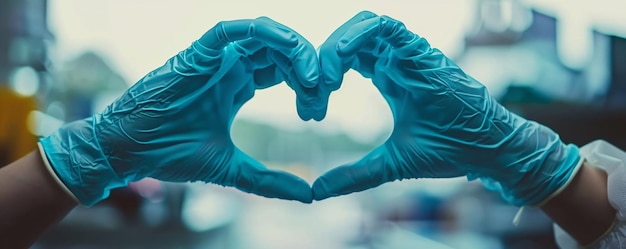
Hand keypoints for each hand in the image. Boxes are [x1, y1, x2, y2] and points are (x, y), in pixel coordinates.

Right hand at [40, 17, 319, 205]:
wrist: (129, 152)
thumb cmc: (171, 156)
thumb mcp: (231, 168)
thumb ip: (268, 179)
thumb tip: (308, 195)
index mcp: (237, 87)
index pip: (283, 73)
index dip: (306, 85)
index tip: (316, 111)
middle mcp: (229, 68)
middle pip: (280, 52)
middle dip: (307, 68)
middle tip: (321, 93)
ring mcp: (214, 59)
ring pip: (263, 36)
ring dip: (293, 49)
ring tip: (310, 76)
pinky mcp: (197, 53)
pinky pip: (231, 30)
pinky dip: (262, 32)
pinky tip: (287, 48)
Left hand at [312, 11, 581, 205]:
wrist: (487, 151)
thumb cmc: (448, 151)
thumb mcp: (390, 163)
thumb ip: (354, 174)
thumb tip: (317, 190)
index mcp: (388, 77)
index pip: (346, 60)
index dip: (322, 78)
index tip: (311, 111)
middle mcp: (397, 61)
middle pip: (349, 40)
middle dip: (322, 62)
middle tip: (310, 92)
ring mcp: (410, 54)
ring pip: (364, 26)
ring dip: (336, 47)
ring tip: (323, 78)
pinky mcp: (422, 52)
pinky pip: (386, 27)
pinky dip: (359, 34)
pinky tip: (341, 55)